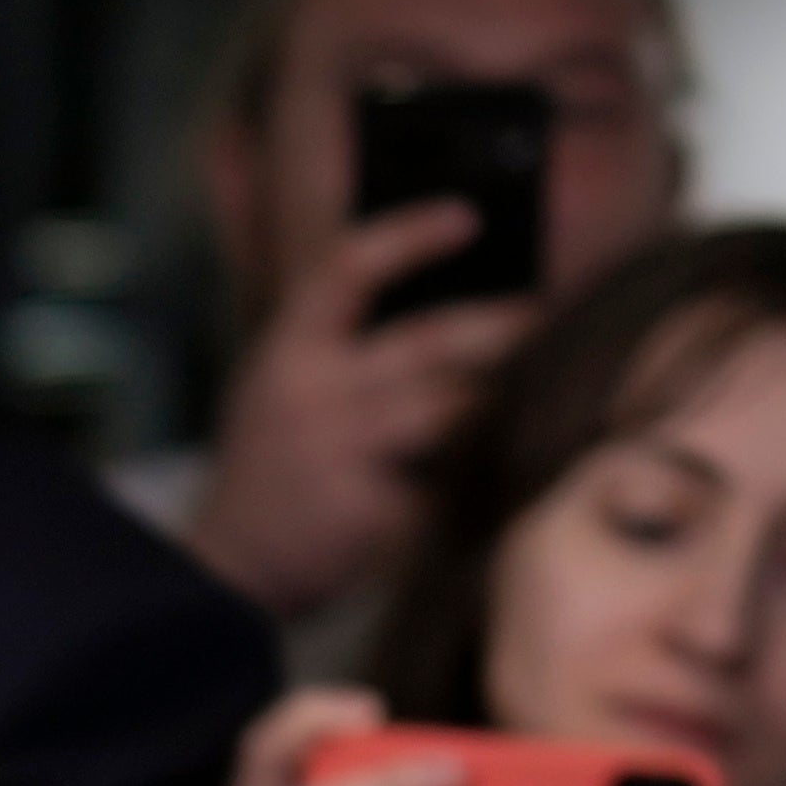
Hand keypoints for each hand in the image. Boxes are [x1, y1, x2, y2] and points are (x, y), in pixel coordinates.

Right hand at [177, 204, 539, 618]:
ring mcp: (341, 454)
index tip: (465, 218)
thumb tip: (446, 303)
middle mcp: (312, 392)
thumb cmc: (274, 467)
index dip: (409, 236)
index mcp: (289, 349)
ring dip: (507, 399)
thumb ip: (340, 345)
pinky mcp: (372, 512)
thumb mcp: (281, 387)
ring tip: (555, 386)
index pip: (348, 269)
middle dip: (505, 324)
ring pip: (453, 411)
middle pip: (431, 340)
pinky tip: (517, 464)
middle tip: (554, 314)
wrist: (231, 567)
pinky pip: (450, 481)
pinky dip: (485, 472)